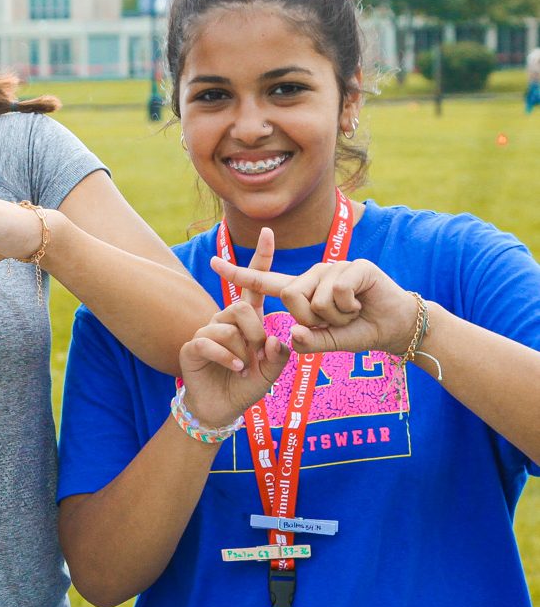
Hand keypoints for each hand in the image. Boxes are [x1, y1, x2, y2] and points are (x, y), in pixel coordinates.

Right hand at [181, 230, 289, 426]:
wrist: (220, 409)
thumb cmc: (245, 386)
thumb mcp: (271, 372)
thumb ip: (279, 355)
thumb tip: (276, 338)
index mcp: (245, 320)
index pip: (254, 285)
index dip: (261, 258)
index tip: (268, 231)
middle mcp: (224, 320)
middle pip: (242, 308)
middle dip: (255, 333)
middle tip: (258, 356)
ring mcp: (206, 331)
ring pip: (228, 325)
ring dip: (242, 350)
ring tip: (243, 369)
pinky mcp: (192, 346)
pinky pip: (210, 341)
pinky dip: (227, 358)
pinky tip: (234, 369)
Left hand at [208, 251, 416, 356]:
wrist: (394, 328)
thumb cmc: (359, 333)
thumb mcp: (327, 342)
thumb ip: (307, 341)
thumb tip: (291, 333)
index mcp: (302, 290)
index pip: (264, 282)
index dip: (238, 274)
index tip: (212, 263)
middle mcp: (314, 274)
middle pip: (290, 295)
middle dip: (311, 318)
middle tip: (334, 320)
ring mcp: (334, 267)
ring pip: (315, 297)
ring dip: (335, 316)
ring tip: (351, 312)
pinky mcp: (355, 266)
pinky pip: (339, 293)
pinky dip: (350, 307)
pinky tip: (362, 304)